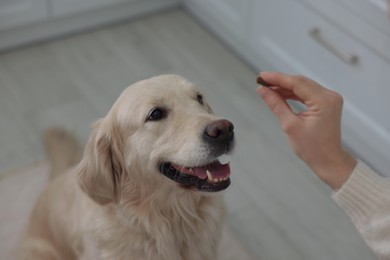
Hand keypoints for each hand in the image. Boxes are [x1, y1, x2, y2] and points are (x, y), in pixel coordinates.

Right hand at [256, 72, 356, 189]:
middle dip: (280, 81)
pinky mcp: (327, 102)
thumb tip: (262, 91)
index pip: (297, 83)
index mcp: (324, 101)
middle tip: (262, 82)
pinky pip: (307, 93)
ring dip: (286, 87)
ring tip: (268, 89)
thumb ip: (276, 105)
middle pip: (300, 82)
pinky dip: (293, 93)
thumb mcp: (290, 125)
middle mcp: (330, 96)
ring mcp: (330, 98)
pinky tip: (280, 94)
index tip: (262, 76)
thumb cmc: (312, 148)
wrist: (328, 160)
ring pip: (303, 86)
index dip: (277, 78)